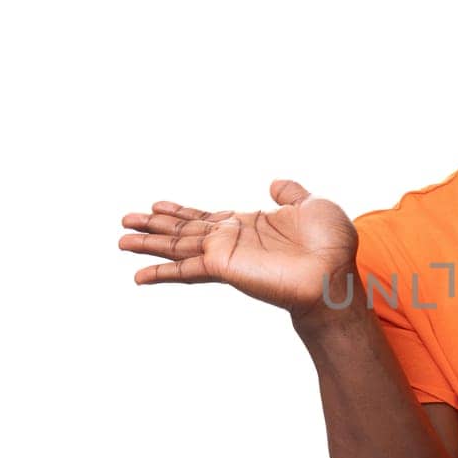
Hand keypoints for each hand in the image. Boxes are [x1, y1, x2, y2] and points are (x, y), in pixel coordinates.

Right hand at [118, 180, 357, 316]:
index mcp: (248, 225)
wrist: (336, 274)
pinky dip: (160, 272)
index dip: (181, 211)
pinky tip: (138, 275)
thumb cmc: (332, 246)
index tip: (157, 205)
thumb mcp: (312, 205)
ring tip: (121, 240)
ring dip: (149, 244)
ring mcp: (226, 255)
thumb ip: (291, 193)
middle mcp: (232, 241)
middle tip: (125, 221)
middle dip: (154, 227)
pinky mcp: (224, 268)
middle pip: (183, 231)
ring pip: (177, 247)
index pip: (206, 217)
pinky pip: (186, 269)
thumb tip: (276, 182)